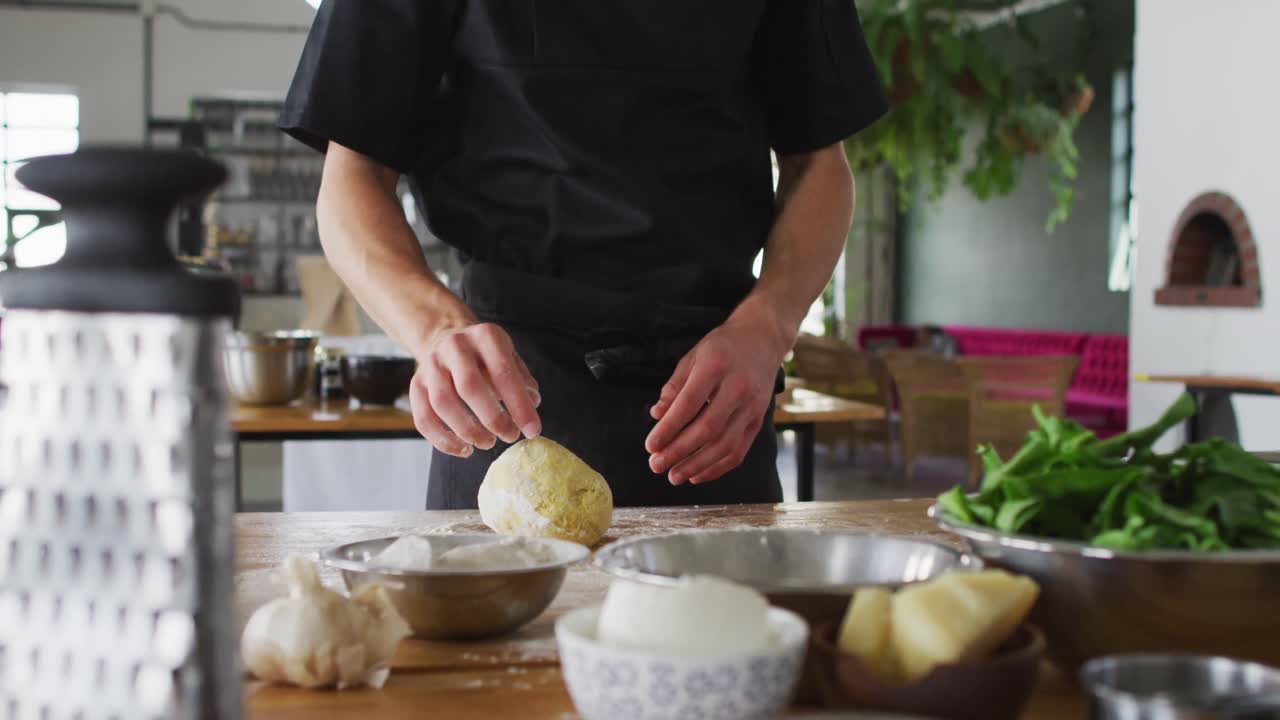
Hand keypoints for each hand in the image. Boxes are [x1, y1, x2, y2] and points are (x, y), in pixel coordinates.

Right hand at [409, 322, 541, 456]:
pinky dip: (443, 440)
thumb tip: (532, 405)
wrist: (446, 339)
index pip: (503, 373)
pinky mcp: (415, 384)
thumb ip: (521, 380)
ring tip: (488, 442)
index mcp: (485, 336)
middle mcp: (454, 347)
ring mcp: (431, 365)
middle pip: (469, 387)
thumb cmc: (485, 356)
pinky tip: (463, 449)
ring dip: (468, 430)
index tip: (532, 431)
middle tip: (510, 436)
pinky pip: (423, 417)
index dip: (519, 406)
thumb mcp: (508, 356)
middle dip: (493, 419)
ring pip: (443, 403)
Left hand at [644, 309, 789, 484]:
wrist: (762, 338)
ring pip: (725, 445)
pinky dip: (718, 467)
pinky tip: (698, 474)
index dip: (668, 429)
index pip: (689, 405)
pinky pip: (739, 450)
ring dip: (697, 465)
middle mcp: (738, 388)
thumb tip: (657, 415)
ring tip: (675, 476)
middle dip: (679, 452)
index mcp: (716, 367)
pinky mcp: (758, 420)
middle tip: (657, 465)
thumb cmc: (723, 347)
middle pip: (707, 429)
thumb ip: (674, 387)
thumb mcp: (693, 357)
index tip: (651, 445)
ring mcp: (752, 407)